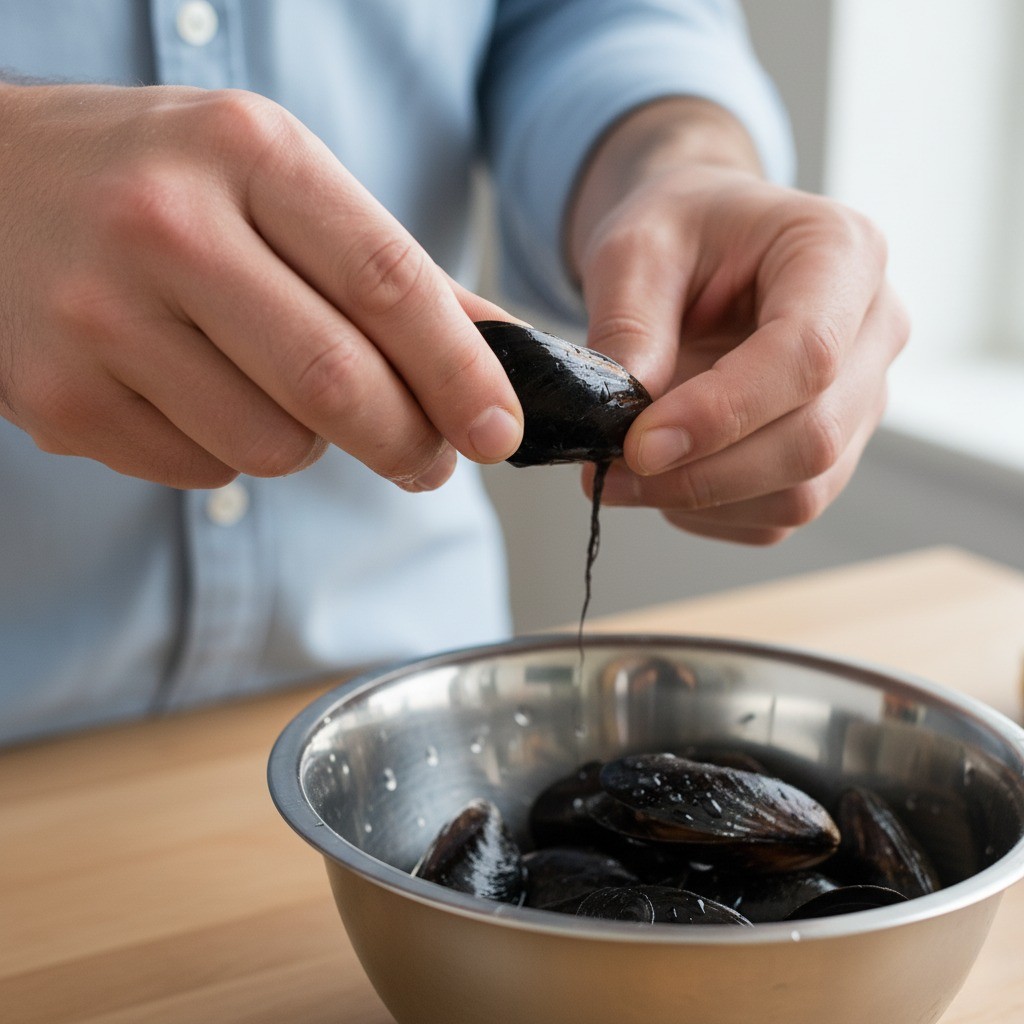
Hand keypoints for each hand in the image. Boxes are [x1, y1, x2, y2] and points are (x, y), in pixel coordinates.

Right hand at [0, 83, 522, 488]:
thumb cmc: (157, 180)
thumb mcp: (275, 181)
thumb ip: (386, 268)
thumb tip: (497, 351)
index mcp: (245, 152)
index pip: (389, 283)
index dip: (462, 374)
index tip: (501, 432)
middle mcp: (164, 226)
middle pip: (336, 383)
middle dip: (408, 442)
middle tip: (430, 459)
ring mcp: (97, 318)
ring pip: (274, 446)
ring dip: (307, 442)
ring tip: (275, 389)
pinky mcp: (57, 398)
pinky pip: (204, 471)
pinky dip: (228, 451)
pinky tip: (194, 392)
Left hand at [569, 99, 908, 543]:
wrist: (702, 246)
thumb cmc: (679, 230)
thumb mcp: (634, 248)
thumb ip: (628, 324)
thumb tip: (622, 417)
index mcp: (842, 252)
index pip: (807, 355)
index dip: (722, 413)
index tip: (638, 444)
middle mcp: (875, 330)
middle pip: (813, 438)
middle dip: (701, 473)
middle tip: (606, 473)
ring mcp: (863, 398)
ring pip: (802, 491)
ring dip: (701, 500)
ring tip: (623, 474)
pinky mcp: (834, 450)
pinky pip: (779, 513)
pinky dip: (711, 513)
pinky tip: (664, 477)